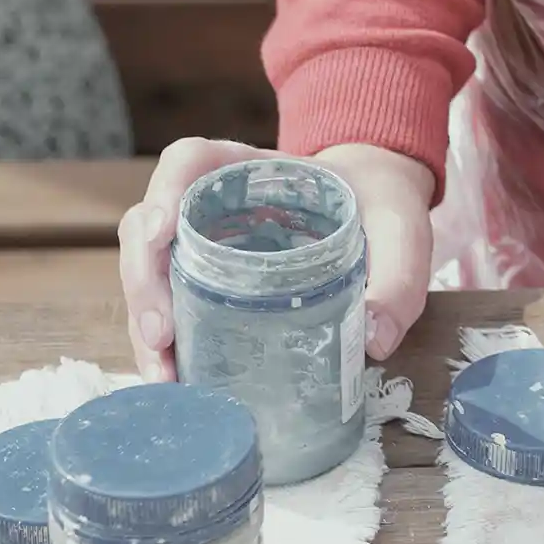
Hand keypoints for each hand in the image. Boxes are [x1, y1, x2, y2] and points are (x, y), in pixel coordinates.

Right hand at [117, 139, 435, 379]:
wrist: (376, 214)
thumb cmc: (379, 207)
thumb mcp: (399, 226)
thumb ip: (399, 271)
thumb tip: (373, 338)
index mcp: (245, 170)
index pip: (187, 162)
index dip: (163, 192)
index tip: (162, 231)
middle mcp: (208, 205)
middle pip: (147, 226)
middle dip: (143, 281)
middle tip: (161, 334)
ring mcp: (201, 247)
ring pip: (147, 273)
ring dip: (143, 323)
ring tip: (164, 372)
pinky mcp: (205, 287)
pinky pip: (168, 308)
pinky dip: (163, 345)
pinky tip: (176, 381)